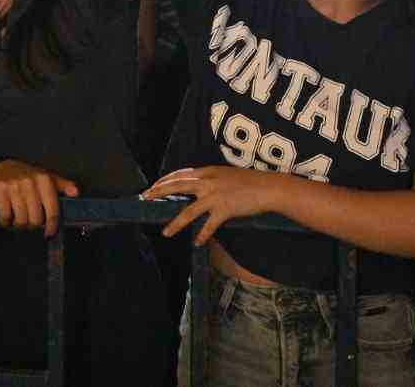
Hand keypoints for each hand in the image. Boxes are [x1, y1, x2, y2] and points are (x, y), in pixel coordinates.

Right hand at [0, 158, 79, 237]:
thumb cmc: (26, 174)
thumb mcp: (45, 176)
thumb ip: (62, 184)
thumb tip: (76, 193)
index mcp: (44, 179)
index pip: (52, 210)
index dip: (52, 226)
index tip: (49, 234)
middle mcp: (30, 182)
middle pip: (36, 219)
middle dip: (33, 225)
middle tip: (31, 223)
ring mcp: (14, 186)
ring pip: (21, 220)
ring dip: (20, 225)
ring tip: (19, 221)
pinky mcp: (0, 190)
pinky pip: (5, 216)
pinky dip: (5, 221)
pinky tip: (6, 218)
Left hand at [142, 166, 283, 245]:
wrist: (268, 187)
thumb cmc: (249, 181)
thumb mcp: (226, 174)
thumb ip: (210, 179)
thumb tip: (198, 185)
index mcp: (207, 172)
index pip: (180, 174)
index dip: (165, 179)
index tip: (153, 184)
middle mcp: (207, 182)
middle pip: (177, 186)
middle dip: (159, 192)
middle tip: (145, 197)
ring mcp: (214, 197)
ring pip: (188, 212)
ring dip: (175, 224)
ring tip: (165, 233)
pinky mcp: (224, 210)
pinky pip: (208, 225)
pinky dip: (202, 235)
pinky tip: (197, 243)